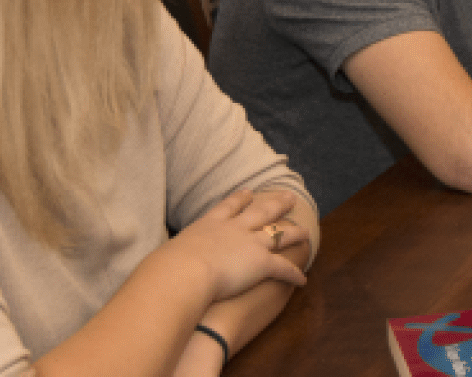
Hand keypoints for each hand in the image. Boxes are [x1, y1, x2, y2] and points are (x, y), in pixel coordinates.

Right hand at [161, 189, 308, 303]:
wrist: (183, 272)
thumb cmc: (169, 266)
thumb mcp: (170, 253)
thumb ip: (174, 255)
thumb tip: (164, 265)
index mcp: (211, 223)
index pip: (229, 206)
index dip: (241, 198)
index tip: (249, 191)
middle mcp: (234, 229)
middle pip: (261, 212)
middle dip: (276, 204)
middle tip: (289, 197)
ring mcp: (250, 243)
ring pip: (279, 235)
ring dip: (295, 233)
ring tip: (306, 231)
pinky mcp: (261, 263)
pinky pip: (283, 268)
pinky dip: (294, 274)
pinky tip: (303, 279)